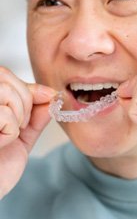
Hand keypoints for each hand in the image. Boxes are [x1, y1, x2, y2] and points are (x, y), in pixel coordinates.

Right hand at [0, 67, 54, 198]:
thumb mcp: (22, 136)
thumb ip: (34, 115)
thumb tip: (50, 95)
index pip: (5, 76)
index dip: (30, 87)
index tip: (49, 97)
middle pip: (5, 76)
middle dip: (25, 99)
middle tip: (21, 125)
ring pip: (5, 90)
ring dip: (18, 115)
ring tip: (10, 134)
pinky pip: (4, 114)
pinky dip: (10, 131)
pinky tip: (0, 143)